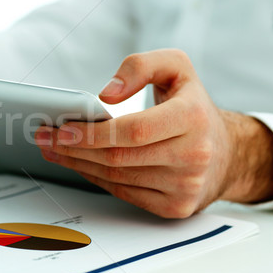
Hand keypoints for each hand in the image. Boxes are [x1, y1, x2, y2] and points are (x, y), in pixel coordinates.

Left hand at [35, 49, 272, 217]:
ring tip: (54, 149)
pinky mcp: (175, 206)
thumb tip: (107, 94)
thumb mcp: (176, 67)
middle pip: (118, 157)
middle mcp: (193, 155)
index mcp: (193, 117)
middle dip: (73, 148)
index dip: (93, 133)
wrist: (226, 151)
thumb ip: (140, 66)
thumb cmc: (193, 105)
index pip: (133, 130)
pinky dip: (95, 178)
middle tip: (45, 137)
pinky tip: (79, 164)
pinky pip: (124, 192)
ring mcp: (185, 185)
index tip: (62, 128)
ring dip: (78, 164)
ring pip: (116, 177)